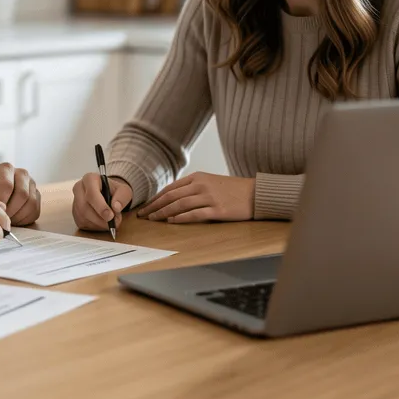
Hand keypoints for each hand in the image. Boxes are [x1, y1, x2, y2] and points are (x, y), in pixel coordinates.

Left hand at [0, 162, 40, 224]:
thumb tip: (2, 208)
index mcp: (6, 168)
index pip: (7, 186)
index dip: (1, 202)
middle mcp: (22, 172)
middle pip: (22, 194)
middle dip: (11, 211)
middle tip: (1, 218)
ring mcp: (32, 183)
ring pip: (31, 203)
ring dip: (18, 216)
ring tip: (6, 220)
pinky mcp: (38, 195)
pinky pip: (35, 210)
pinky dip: (24, 219)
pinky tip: (14, 219)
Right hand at [71, 173, 132, 231]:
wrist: (107, 193)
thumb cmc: (113, 190)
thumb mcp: (123, 190)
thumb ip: (122, 197)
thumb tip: (116, 207)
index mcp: (89, 179)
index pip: (91, 194)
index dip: (101, 207)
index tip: (111, 216)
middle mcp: (79, 189)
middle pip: (85, 207)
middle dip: (100, 218)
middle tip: (113, 222)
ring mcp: (75, 201)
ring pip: (83, 217)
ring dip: (99, 223)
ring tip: (111, 221)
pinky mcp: (75, 213)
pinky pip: (82, 223)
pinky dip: (95, 226)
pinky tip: (103, 222)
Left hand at [137, 172, 253, 222]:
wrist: (255, 193)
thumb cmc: (232, 190)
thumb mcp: (211, 182)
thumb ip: (193, 188)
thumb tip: (174, 198)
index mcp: (198, 177)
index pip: (170, 188)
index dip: (156, 198)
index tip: (146, 207)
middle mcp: (201, 185)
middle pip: (171, 196)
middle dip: (155, 206)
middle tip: (143, 215)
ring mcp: (209, 197)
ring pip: (179, 205)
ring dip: (163, 213)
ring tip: (153, 219)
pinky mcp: (217, 209)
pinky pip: (194, 214)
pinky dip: (181, 218)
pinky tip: (171, 221)